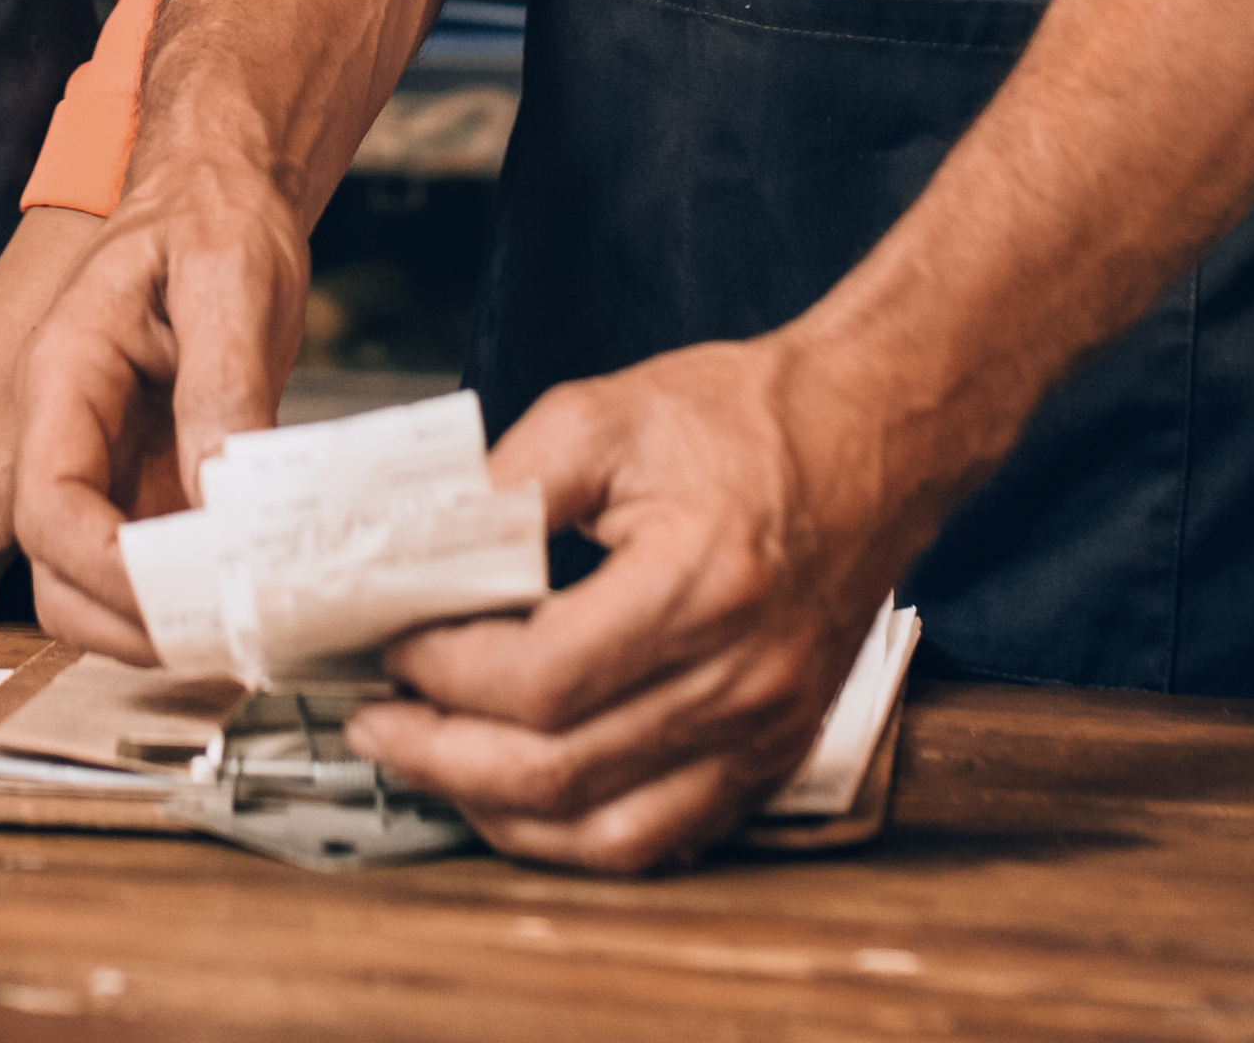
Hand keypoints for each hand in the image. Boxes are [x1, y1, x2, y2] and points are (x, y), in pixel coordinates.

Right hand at [10, 155, 313, 655]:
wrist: (220, 188)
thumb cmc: (215, 216)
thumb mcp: (231, 283)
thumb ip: (224, 390)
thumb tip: (225, 501)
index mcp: (66, 372)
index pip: (49, 503)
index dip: (104, 567)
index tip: (179, 593)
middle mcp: (70, 430)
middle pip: (54, 568)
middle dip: (124, 621)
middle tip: (219, 636)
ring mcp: (108, 462)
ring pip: (92, 581)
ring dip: (154, 621)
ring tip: (240, 625)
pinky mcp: (151, 479)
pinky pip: (150, 561)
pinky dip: (190, 595)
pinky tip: (249, 594)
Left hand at [352, 333, 927, 874]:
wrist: (874, 438)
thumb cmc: (753, 419)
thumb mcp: (608, 416)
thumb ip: (505, 488)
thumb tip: (416, 554)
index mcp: (700, 585)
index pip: (541, 677)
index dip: (446, 673)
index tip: (396, 644)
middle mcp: (741, 678)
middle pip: (560, 770)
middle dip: (443, 756)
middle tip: (379, 724)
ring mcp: (764, 731)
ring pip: (606, 833)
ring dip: (499, 811)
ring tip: (435, 766)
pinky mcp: (773, 756)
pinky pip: (664, 838)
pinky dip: (578, 836)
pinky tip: (523, 796)